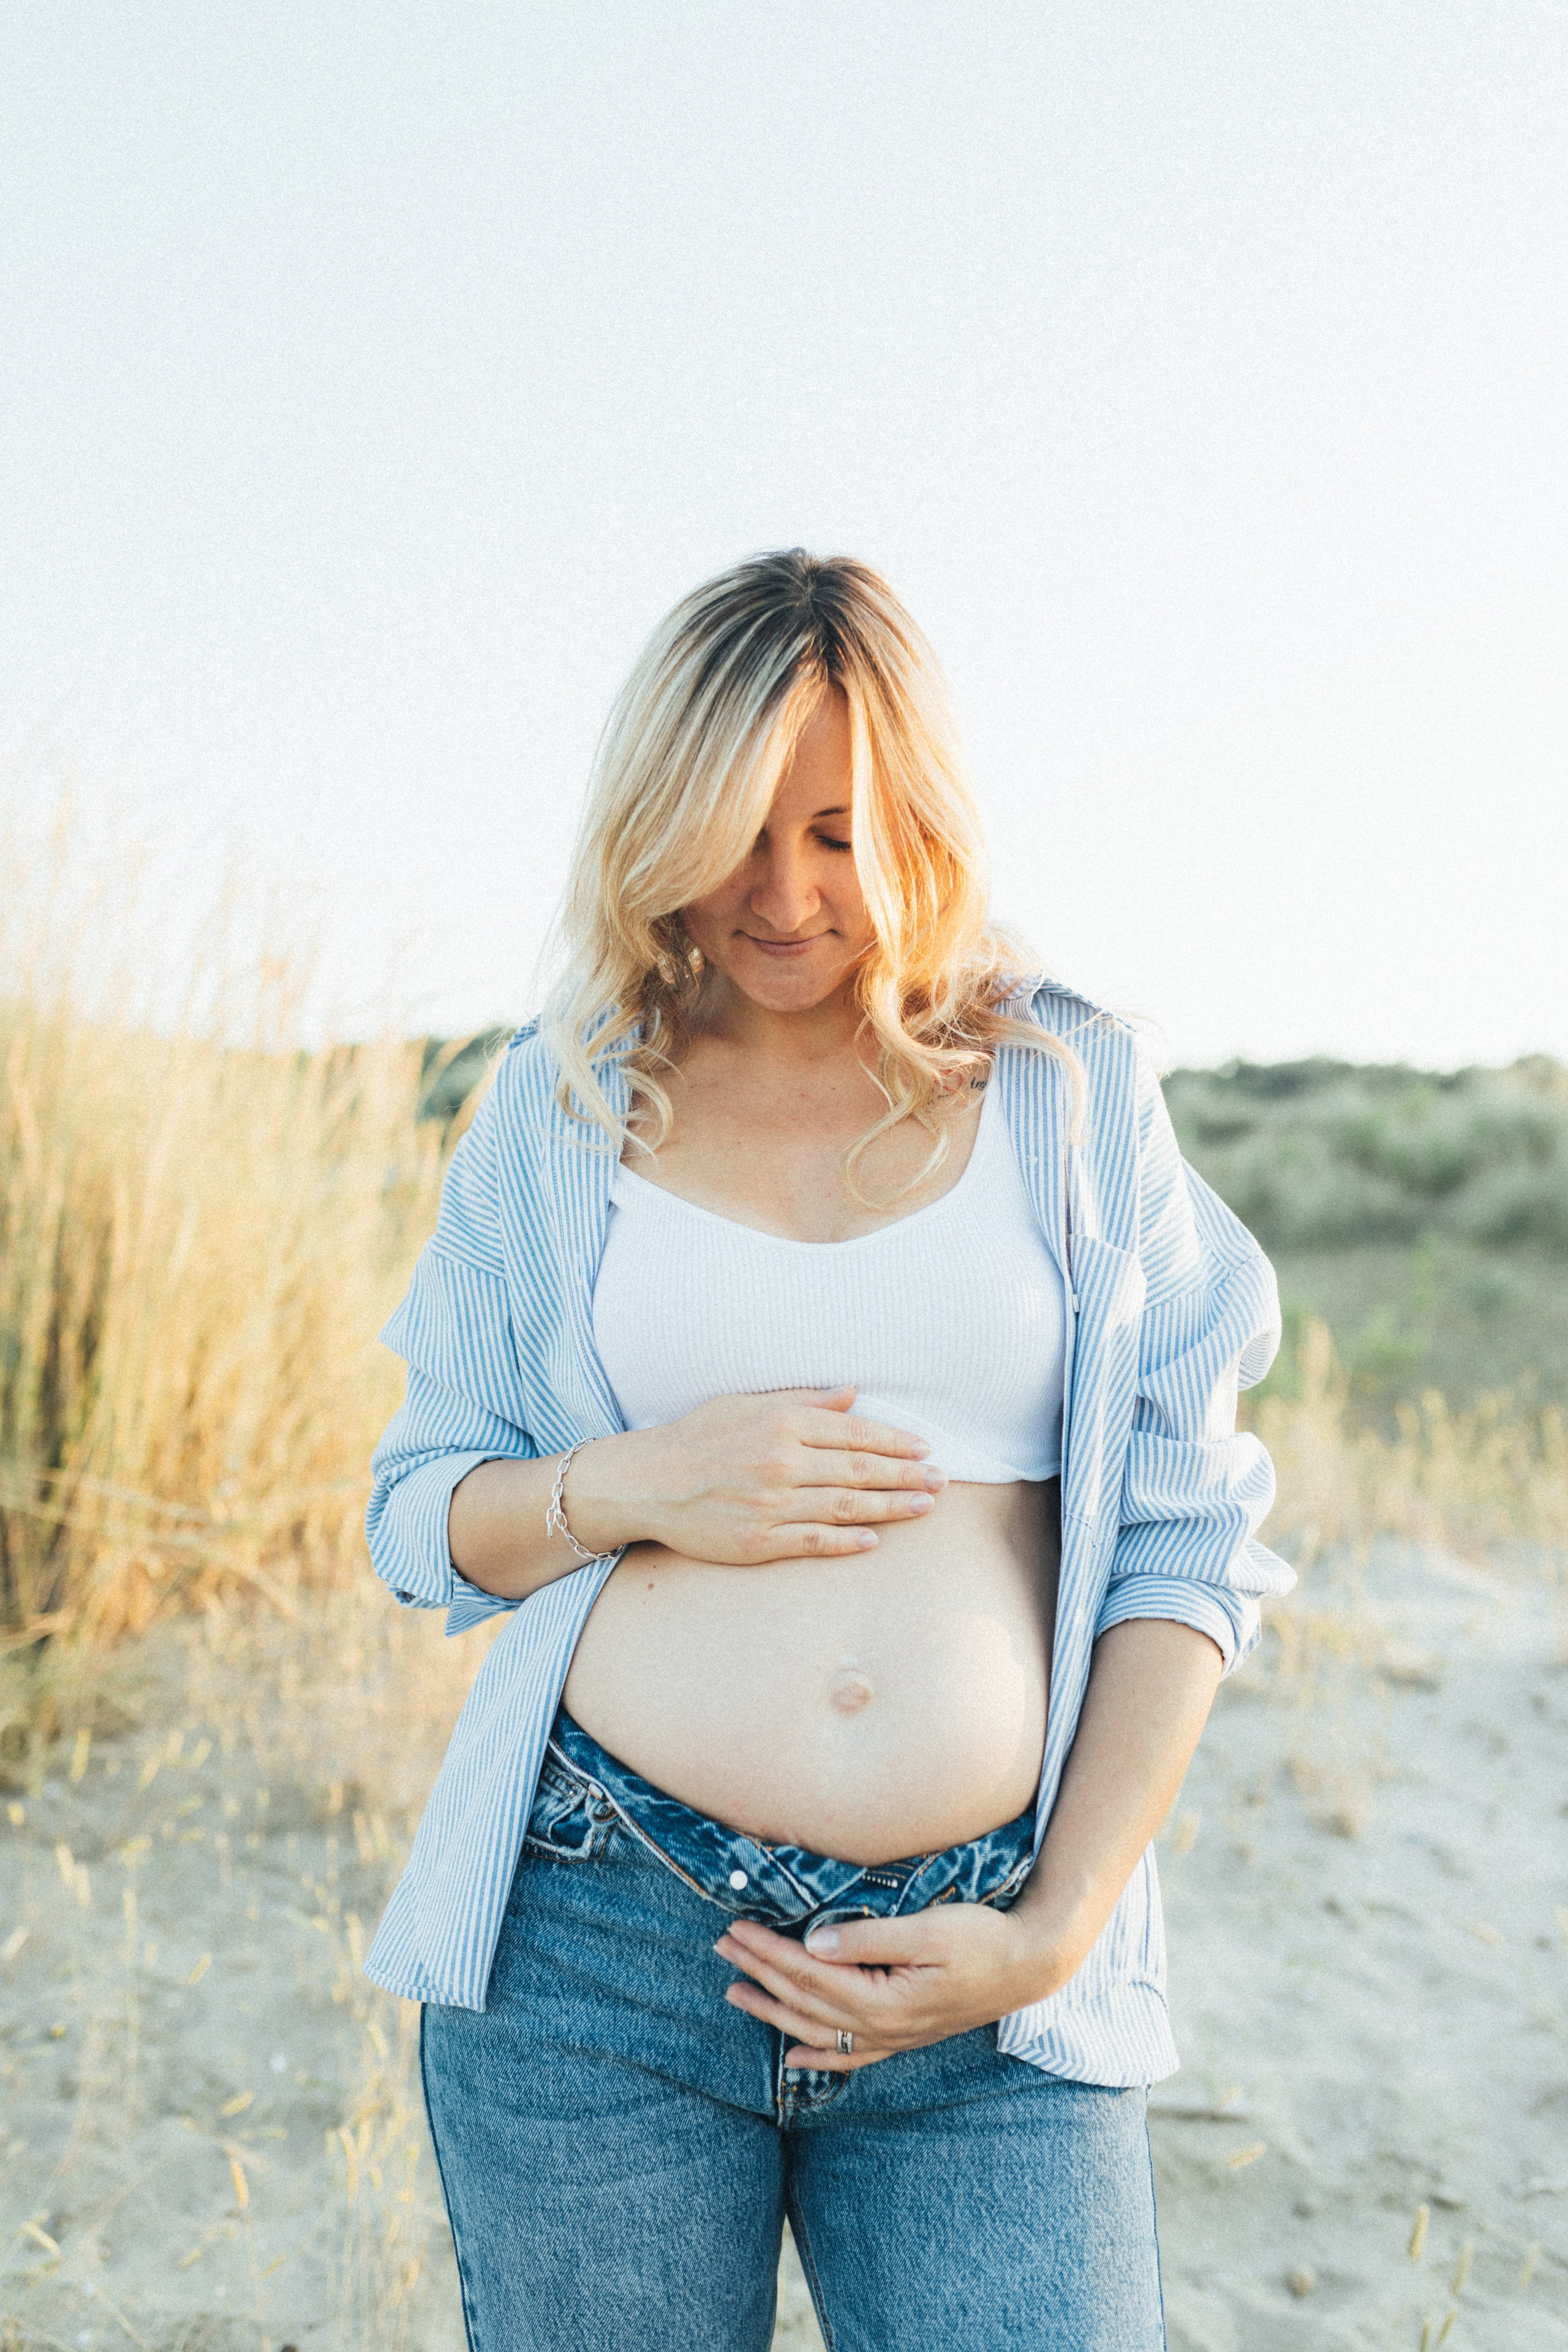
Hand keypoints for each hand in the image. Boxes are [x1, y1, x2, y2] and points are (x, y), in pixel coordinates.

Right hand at [566, 1387, 945, 1564]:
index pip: (854, 1433)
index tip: (925, 1449)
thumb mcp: (746, 1403)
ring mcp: (771, 1505)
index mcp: (781, 1424)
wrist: (646, 1482)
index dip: (895, 1442)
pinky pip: (812, 1542)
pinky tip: (875, 1541)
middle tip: (941, 1480)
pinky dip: (846, 1543)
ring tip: (925, 1507)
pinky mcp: (757, 1541)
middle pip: (859, 1471)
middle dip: (906, 1475)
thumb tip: (851, 1391)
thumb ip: (802, 1400)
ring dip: (891, 1508)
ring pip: (845, 1507)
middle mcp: (781, 1463)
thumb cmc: (697, 1437)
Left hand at [713, 1901, 1070, 2071]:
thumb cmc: (982, 1938)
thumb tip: (814, 1944)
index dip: (769, 1951)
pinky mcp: (904, 2036)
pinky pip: (850, 2055)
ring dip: (774, 2010)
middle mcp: (883, 2027)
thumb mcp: (928, 1930)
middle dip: (760, 1973)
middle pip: (806, 1999)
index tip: (736, 1929)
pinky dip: (817, 2055)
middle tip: (722, 1947)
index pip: (809, 1973)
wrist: (1029, 1966)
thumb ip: (869, 1939)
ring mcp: (893, 2037)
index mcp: (884, 2000)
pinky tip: (793, 2054)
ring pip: (818, 2029)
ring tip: (735, 1993)